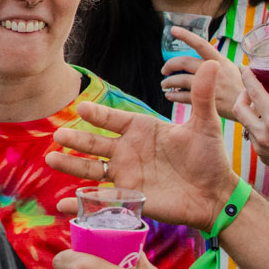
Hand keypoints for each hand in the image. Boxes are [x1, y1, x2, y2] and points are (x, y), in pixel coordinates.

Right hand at [47, 60, 238, 230]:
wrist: (215, 194)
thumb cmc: (209, 157)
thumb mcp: (205, 124)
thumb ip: (202, 95)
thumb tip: (211, 64)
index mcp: (141, 129)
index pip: (112, 119)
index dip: (98, 115)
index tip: (82, 108)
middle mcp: (128, 150)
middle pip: (95, 143)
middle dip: (76, 139)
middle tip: (59, 135)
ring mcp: (126, 174)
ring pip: (91, 168)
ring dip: (71, 165)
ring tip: (52, 159)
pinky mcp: (129, 197)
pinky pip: (100, 200)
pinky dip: (80, 203)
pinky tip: (62, 204)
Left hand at [160, 28, 242, 115]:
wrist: (252, 107)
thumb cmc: (242, 87)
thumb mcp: (232, 69)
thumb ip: (216, 63)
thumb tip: (203, 58)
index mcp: (219, 60)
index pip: (201, 44)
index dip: (186, 35)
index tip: (173, 29)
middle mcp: (214, 70)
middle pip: (184, 62)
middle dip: (170, 65)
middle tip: (164, 70)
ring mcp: (210, 85)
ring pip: (181, 80)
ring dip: (168, 82)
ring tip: (164, 85)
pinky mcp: (207, 101)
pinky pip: (183, 97)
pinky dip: (173, 96)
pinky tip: (170, 96)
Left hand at [232, 59, 268, 191]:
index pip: (254, 93)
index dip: (247, 77)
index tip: (244, 67)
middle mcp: (264, 135)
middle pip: (239, 108)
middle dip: (242, 95)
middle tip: (253, 89)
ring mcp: (261, 148)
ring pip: (245, 123)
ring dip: (249, 111)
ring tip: (262, 105)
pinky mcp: (264, 157)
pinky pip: (253, 137)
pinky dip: (256, 125)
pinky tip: (268, 122)